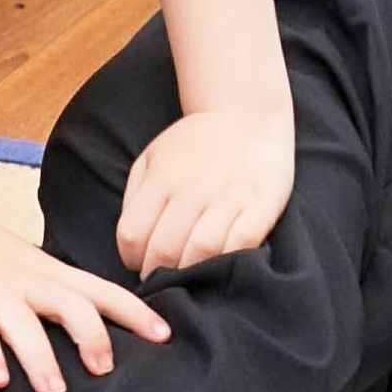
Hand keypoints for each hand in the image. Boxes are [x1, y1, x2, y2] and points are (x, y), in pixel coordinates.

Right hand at [0, 217, 171, 391]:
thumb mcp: (38, 273)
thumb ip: (67, 299)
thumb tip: (108, 341)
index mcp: (54, 277)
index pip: (103, 292)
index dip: (135, 313)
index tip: (164, 336)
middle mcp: (30, 285)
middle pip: (70, 305)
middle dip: (91, 336)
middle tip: (104, 370)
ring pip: (23, 325)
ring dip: (40, 358)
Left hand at [116, 106, 295, 278]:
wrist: (248, 115)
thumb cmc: (196, 143)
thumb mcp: (153, 157)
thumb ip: (136, 197)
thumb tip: (132, 244)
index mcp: (162, 178)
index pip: (132, 235)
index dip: (130, 257)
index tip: (138, 261)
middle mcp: (193, 189)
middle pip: (164, 250)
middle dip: (157, 273)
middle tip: (163, 275)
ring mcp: (229, 198)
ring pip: (201, 253)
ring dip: (190, 274)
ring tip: (188, 274)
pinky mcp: (261, 207)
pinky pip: (240, 246)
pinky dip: (225, 262)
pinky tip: (218, 263)